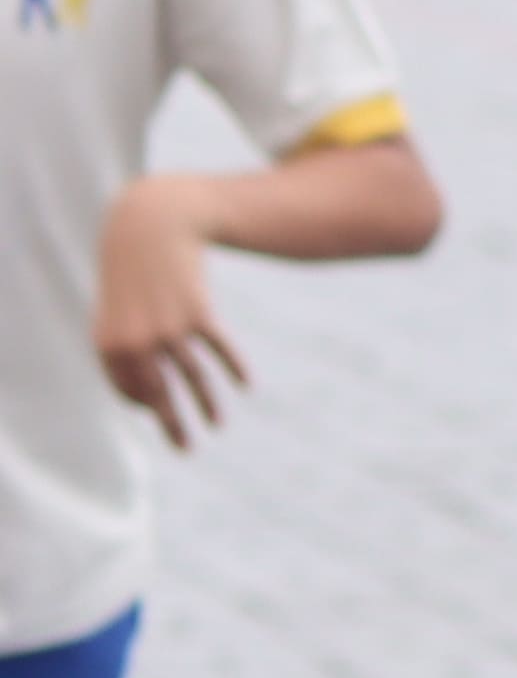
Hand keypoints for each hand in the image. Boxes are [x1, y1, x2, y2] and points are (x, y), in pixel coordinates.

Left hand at [95, 180, 247, 447]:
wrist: (150, 227)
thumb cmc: (131, 273)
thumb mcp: (118, 310)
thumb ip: (125, 347)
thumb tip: (147, 391)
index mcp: (110, 344)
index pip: (130, 390)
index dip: (146, 404)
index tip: (158, 411)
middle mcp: (138, 341)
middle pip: (160, 392)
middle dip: (173, 424)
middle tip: (184, 450)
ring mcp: (170, 328)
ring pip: (191, 376)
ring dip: (205, 405)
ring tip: (216, 426)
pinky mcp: (198, 314)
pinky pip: (218, 349)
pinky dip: (233, 367)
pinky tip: (245, 386)